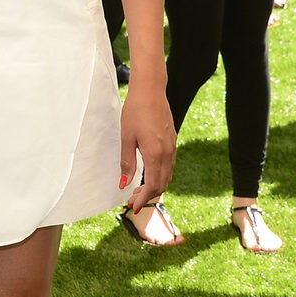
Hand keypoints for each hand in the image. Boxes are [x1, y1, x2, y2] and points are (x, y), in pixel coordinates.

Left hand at [119, 79, 176, 210]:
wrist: (151, 90)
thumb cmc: (135, 112)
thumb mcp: (126, 138)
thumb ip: (127, 163)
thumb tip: (124, 184)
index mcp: (156, 154)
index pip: (153, 185)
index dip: (143, 198)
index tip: (132, 206)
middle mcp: (167, 153)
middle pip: (162, 184)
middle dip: (148, 195)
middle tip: (132, 200)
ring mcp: (172, 147)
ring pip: (167, 175)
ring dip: (154, 186)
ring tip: (137, 189)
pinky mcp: (172, 141)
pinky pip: (168, 165)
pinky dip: (159, 175)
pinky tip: (147, 174)